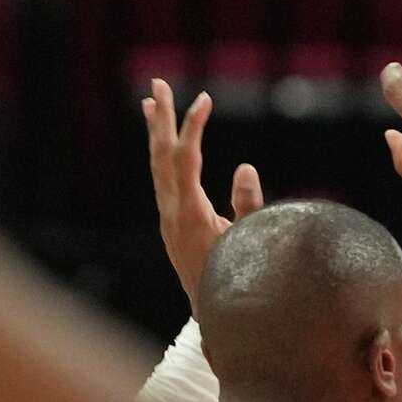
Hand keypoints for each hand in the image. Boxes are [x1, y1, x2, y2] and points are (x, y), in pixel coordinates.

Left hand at [141, 80, 263, 309]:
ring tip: (151, 103)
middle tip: (158, 84)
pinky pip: (163, 180)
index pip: (186, 160)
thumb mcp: (250, 242)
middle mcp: (171, 213)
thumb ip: (247, 205)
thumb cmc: (239, 279)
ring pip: (158, 167)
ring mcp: (168, 218)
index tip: (205, 99)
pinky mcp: (172, 223)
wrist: (215, 317)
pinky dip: (162, 156)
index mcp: (189, 215)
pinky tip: (163, 145)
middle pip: (162, 157)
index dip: (193, 127)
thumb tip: (243, 168)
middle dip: (162, 119)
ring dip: (157, 134)